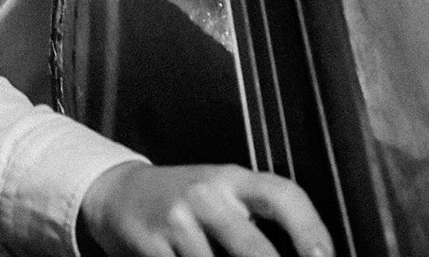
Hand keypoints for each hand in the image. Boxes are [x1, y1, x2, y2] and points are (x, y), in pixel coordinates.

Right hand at [77, 161, 334, 256]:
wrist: (118, 193)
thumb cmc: (184, 200)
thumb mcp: (221, 194)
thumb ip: (254, 217)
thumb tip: (304, 252)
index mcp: (234, 179)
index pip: (283, 195)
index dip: (310, 228)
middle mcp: (208, 194)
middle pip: (252, 246)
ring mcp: (178, 220)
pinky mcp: (152, 244)